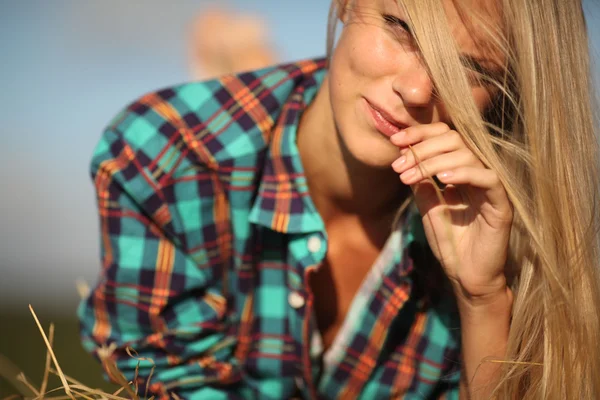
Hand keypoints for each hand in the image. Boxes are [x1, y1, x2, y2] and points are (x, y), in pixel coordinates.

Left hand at [390, 123, 512, 303]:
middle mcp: (477, 173)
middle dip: (421, 148)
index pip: (444, 137)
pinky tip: (441, 181)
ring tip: (409, 177)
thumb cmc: (449, 243)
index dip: (420, 134)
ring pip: (466, 155)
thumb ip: (419, 182)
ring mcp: (491, 187)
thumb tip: (404, 154)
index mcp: (460, 171)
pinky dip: (463, 174)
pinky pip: (487, 178)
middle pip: (454, 140)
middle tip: (398, 165)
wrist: (465, 276)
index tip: (394, 140)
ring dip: (432, 163)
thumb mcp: (426, 207)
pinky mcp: (502, 204)